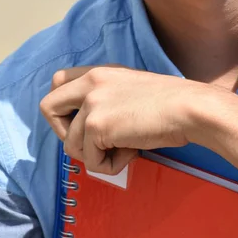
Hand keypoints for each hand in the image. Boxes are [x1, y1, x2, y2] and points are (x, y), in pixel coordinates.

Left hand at [40, 65, 208, 173]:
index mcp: (101, 72)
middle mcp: (91, 82)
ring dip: (96, 155)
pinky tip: (133, 151)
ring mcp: (91, 103)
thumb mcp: (131, 88)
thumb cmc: (171, 104)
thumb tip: (91, 129)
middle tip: (93, 140)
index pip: (59, 80)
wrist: (189, 108)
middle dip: (64, 132)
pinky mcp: (95, 126)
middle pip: (48, 107)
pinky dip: (111, 165)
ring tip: (126, 147)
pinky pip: (91, 160)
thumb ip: (107, 97)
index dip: (65, 107)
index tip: (85, 121)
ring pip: (70, 144)